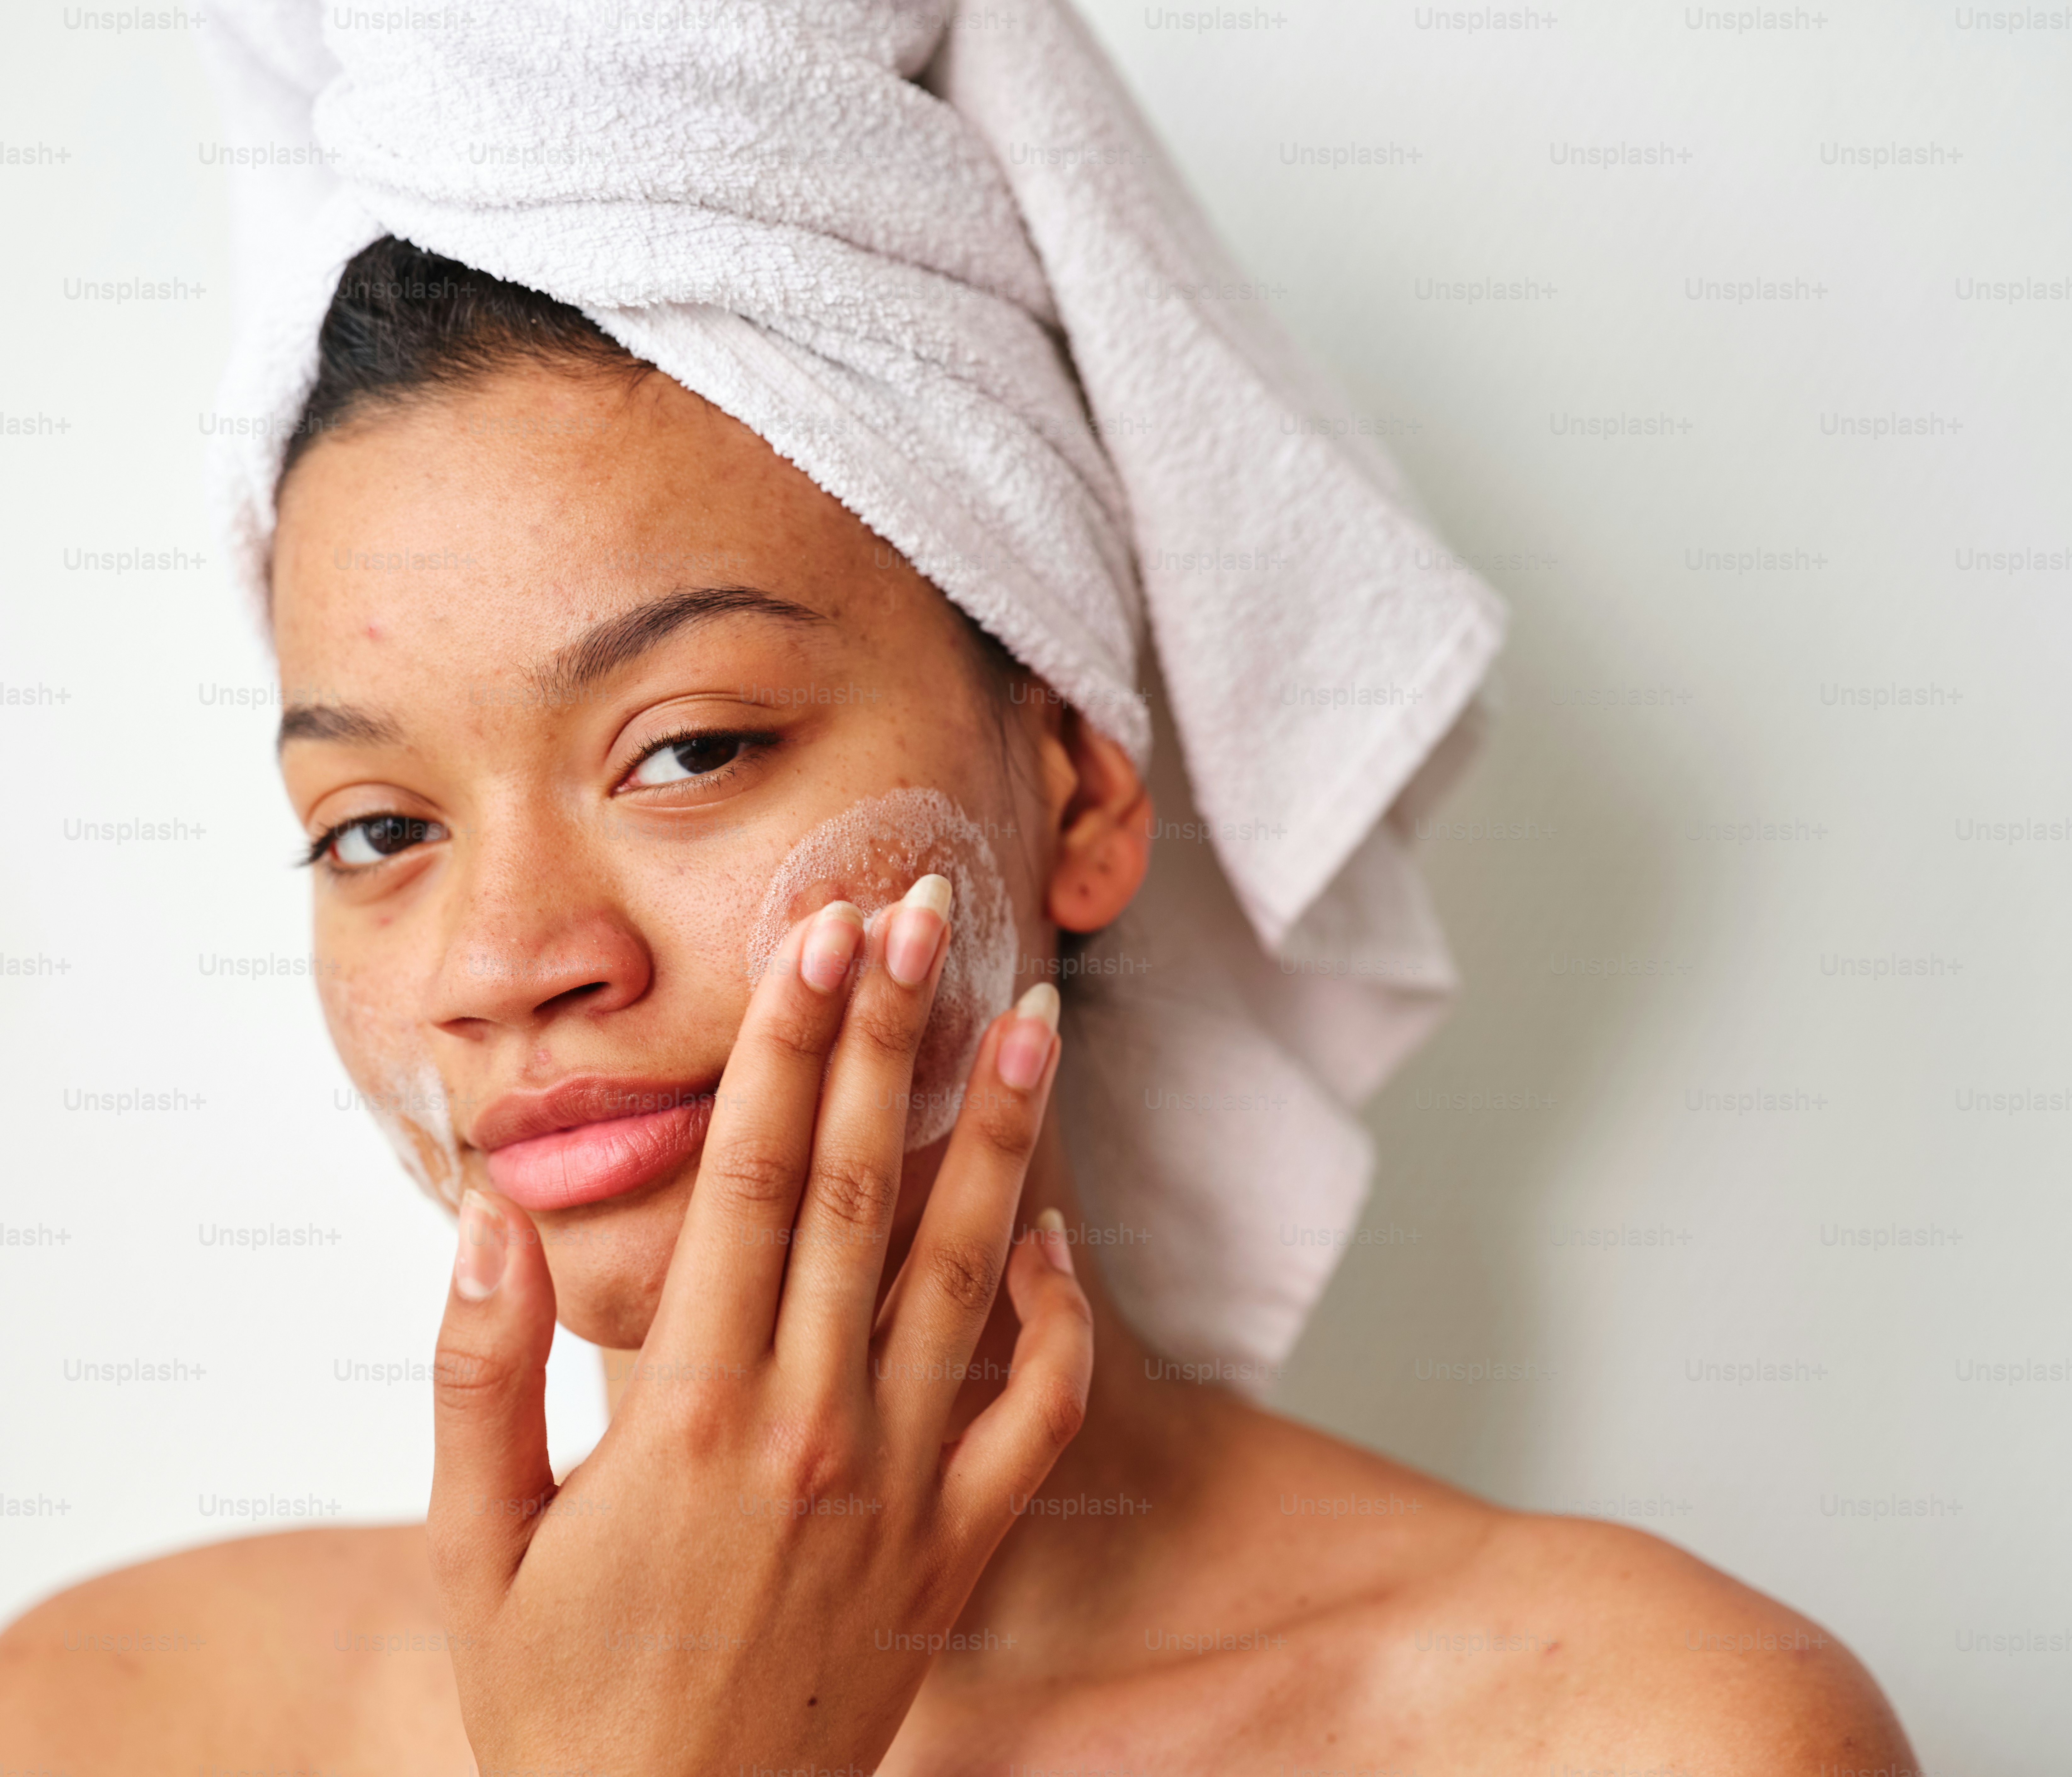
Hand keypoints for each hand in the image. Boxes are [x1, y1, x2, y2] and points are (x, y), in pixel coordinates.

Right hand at [424, 879, 1091, 1773]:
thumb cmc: (559, 1705)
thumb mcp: (474, 1549)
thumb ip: (481, 1374)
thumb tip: (494, 1219)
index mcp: (686, 1415)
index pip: (745, 1178)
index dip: (783, 1046)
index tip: (816, 940)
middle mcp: (807, 1428)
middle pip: (856, 1187)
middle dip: (891, 1036)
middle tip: (926, 911)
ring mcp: (898, 1487)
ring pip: (963, 1271)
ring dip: (998, 1134)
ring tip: (1032, 1016)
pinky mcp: (954, 1552)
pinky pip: (1035, 1414)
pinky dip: (1060, 1319)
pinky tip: (1060, 1233)